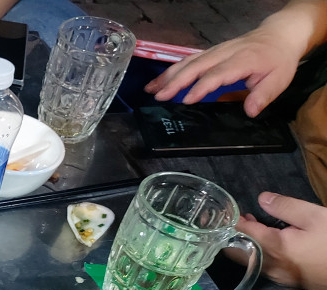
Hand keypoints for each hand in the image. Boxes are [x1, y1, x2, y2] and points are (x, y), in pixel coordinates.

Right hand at [144, 27, 299, 116]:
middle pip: (196, 66)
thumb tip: (250, 112)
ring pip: (188, 62)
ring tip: (151, 90)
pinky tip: (159, 81)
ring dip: (168, 76)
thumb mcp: (279, 80)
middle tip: (159, 97)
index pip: (218, 74)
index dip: (201, 87)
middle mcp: (225, 53)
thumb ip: (264, 95)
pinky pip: (187, 60)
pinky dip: (171, 71)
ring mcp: (215, 51)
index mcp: (242, 60)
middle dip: (176, 81)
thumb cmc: (277, 61)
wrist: (278, 36)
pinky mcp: (209, 52)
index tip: (186, 101)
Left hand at [229, 192, 326, 289]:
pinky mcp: (291, 281)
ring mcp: (281, 277)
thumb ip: (286, 207)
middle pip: (239, 253)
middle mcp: (271, 267)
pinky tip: (271, 241)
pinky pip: (266, 266)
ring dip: (248, 244)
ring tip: (255, 224)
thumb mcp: (315, 216)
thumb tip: (261, 199)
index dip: (232, 221)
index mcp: (273, 249)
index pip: (241, 234)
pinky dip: (261, 253)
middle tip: (241, 216)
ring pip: (252, 261)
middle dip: (235, 235)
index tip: (224, 211)